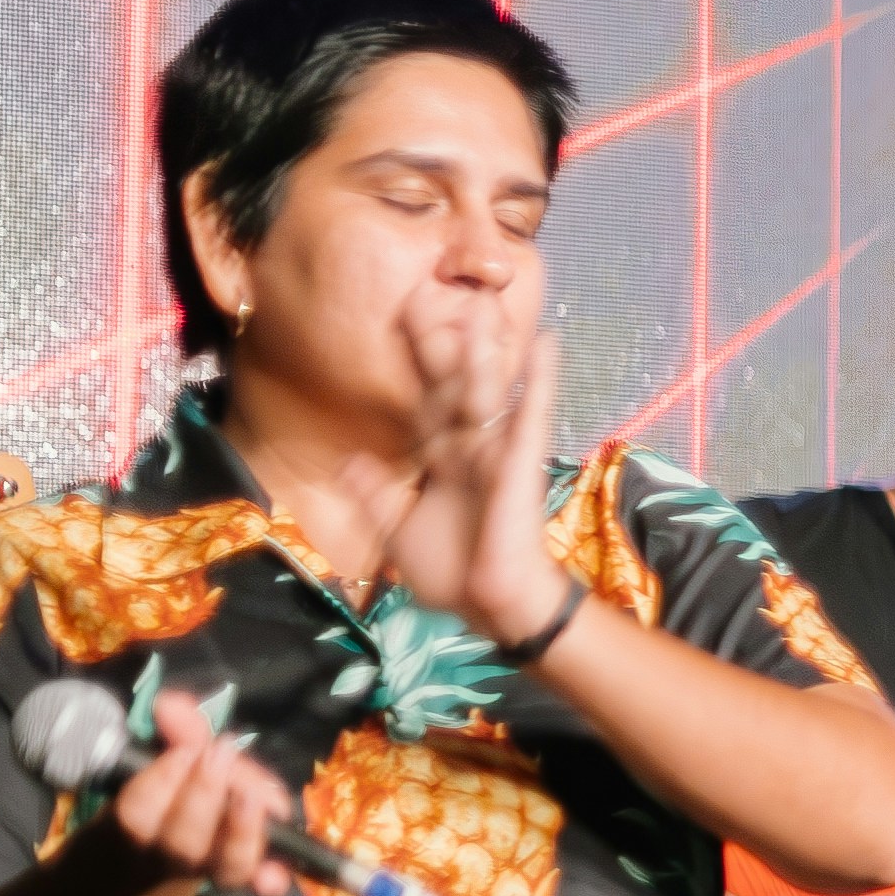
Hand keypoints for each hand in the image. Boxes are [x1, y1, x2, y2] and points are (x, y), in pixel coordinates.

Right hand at [100, 689, 297, 895]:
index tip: (184, 750)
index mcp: (142, 822)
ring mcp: (212, 866)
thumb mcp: (172, 756)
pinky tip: (275, 875)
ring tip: (252, 795)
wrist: (171, 847)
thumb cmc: (174, 789)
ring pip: (224, 864)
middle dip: (203, 794)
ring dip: (241, 830)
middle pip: (183, 841)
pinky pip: (258, 883)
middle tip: (220, 751)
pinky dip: (268, 879)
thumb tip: (170, 704)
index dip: (161, 782)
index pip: (138, 812)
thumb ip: (176, 729)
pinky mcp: (246, 873)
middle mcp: (174, 851)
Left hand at [381, 271, 572, 649]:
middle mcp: (469, 446)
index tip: (406, 315)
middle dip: (447, 340)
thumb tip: (349, 458)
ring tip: (484, 301)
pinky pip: (530, 414)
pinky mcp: (521, 462)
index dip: (416, 361)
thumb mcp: (396, 529)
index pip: (425, 399)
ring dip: (486, 346)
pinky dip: (539, 380)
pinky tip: (545, 343)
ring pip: (487, 389)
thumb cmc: (453, 572)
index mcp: (442, 458)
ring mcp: (497, 451)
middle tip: (441, 290)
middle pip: (454, 383)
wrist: (491, 605)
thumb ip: (375, 492)